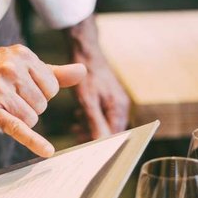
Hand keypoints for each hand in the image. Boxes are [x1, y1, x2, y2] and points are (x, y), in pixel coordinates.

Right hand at [0, 45, 86, 156]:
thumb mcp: (19, 64)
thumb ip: (53, 72)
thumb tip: (83, 72)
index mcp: (23, 55)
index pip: (52, 87)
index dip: (39, 94)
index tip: (21, 89)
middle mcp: (12, 69)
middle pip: (42, 104)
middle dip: (28, 107)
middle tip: (6, 98)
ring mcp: (1, 89)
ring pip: (32, 118)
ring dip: (19, 119)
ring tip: (0, 106)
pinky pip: (18, 127)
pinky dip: (33, 141)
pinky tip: (46, 151)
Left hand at [65, 17, 129, 140]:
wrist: (85, 51)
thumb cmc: (87, 75)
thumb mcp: (87, 101)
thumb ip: (95, 123)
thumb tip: (100, 143)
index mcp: (119, 108)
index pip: (115, 136)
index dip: (101, 144)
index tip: (84, 147)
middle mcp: (121, 105)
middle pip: (111, 130)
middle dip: (94, 136)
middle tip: (77, 135)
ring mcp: (116, 100)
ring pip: (105, 122)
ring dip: (91, 127)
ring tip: (76, 126)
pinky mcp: (109, 96)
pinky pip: (102, 113)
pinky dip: (91, 118)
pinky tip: (79, 116)